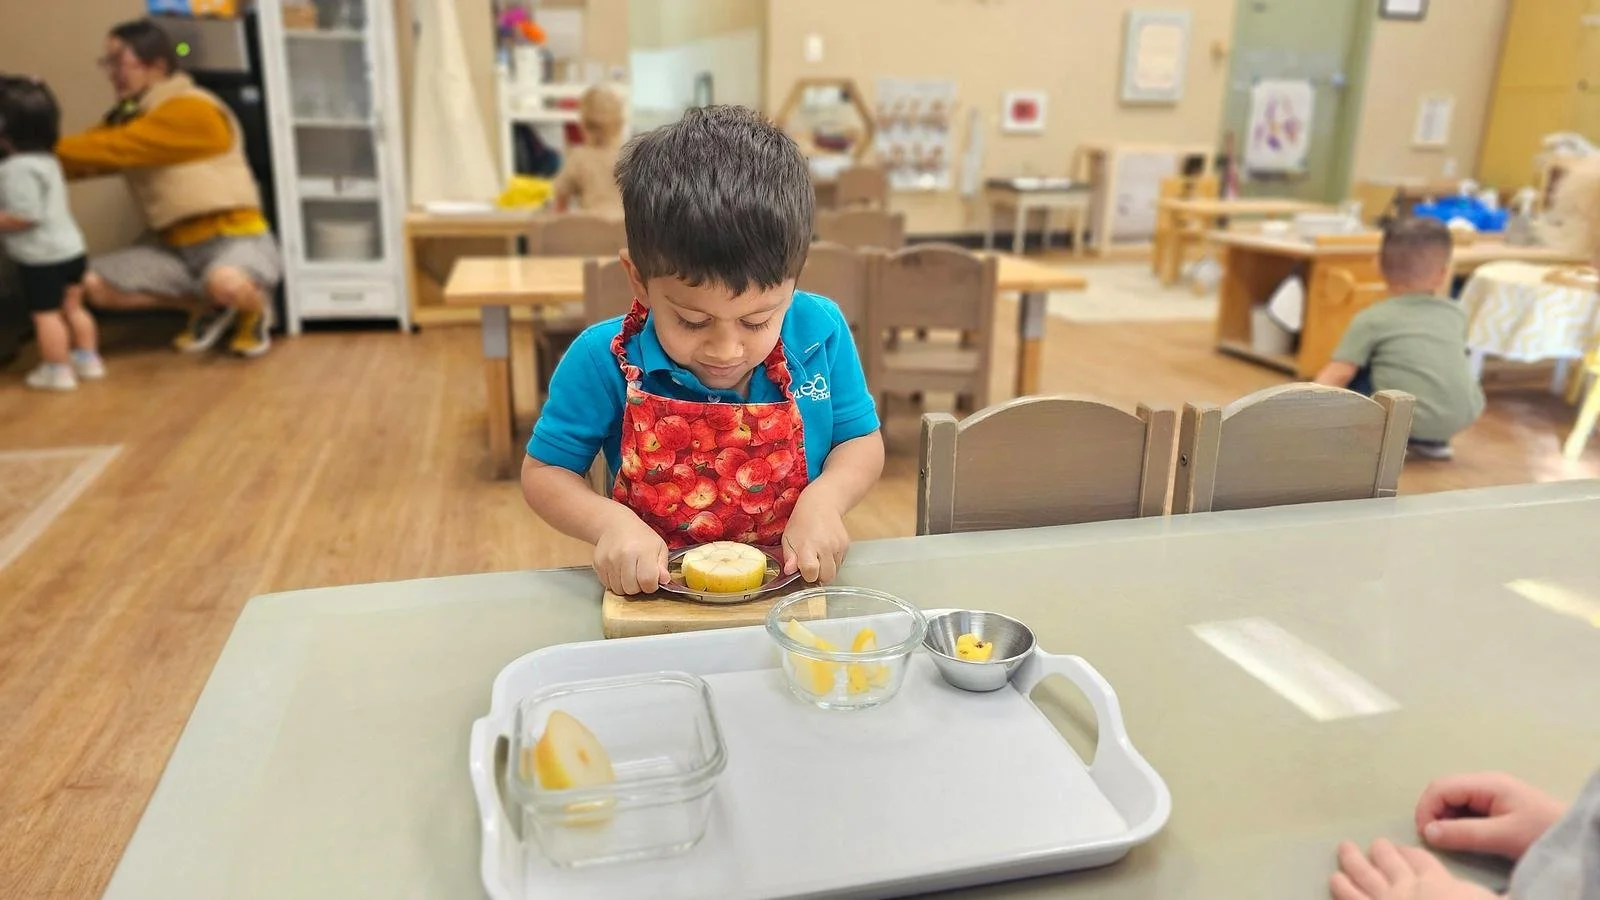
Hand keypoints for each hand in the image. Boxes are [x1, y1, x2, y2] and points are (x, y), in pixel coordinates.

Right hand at [593, 510, 669, 594]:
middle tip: (640, 576)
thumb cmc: (641, 537)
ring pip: (619, 589)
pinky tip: (619, 571)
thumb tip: (664, 580)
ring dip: (626, 586)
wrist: (616, 525)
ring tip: (629, 573)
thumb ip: (662, 566)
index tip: (652, 580)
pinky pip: (608, 585)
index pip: (647, 581)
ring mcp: (609, 561)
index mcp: (642, 551)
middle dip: (638, 587)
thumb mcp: (659, 547)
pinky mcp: (598, 564)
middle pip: (632, 589)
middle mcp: (624, 556)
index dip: (651, 586)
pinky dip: (615, 583)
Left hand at [780, 488, 848, 583]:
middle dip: (819, 576)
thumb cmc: (801, 522)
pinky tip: (826, 549)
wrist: (822, 504)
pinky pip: (841, 562)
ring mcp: (838, 546)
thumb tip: (790, 571)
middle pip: (827, 577)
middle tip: (811, 565)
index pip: (811, 573)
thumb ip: (789, 557)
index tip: (803, 569)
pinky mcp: (846, 545)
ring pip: (835, 571)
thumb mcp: (788, 538)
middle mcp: (826, 547)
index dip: (807, 576)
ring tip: (818, 555)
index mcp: (808, 546)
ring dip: (826, 568)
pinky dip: (833, 561)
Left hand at [1330, 839, 1496, 899]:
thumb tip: (1515, 893)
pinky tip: (1334, 880)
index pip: (1420, 861)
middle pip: (1388, 861)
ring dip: (1352, 862)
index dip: (1411, 854)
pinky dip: (1342, 888)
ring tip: (1344, 852)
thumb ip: (1503, 894)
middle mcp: (1406, 887)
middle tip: (1373, 843)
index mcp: (1437, 882)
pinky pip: (1351, 898)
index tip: (1403, 849)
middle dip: (1380, 851)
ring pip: (1362, 875)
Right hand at [1414, 771, 1565, 860]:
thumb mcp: (1504, 835)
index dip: (1426, 809)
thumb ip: (1465, 833)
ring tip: (1451, 840)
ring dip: (1445, 818)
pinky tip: (1464, 836)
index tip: (1427, 836)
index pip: (1440, 787)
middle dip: (1433, 813)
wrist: (1573, 836)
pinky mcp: (1496, 805)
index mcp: (1486, 783)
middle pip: (1444, 791)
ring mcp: (1491, 793)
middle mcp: (1485, 783)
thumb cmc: (1541, 832)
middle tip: (1437, 840)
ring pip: (1453, 800)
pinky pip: (1465, 808)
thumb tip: (1427, 832)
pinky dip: (1456, 821)